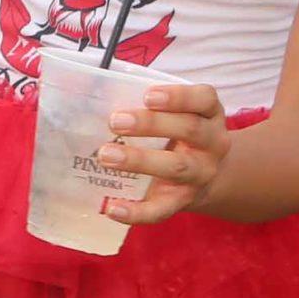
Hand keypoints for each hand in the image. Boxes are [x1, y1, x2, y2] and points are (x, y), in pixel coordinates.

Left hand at [99, 84, 230, 225]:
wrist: (206, 176)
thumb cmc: (176, 133)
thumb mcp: (174, 113)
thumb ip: (144, 103)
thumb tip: (86, 85)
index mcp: (208, 114)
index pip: (204, 100)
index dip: (179, 96)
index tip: (148, 95)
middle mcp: (212, 143)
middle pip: (189, 130)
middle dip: (151, 124)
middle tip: (115, 121)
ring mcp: (199, 174)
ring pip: (176, 167)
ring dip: (139, 161)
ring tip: (106, 155)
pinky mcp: (182, 201)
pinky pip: (161, 210)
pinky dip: (136, 212)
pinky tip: (111, 207)